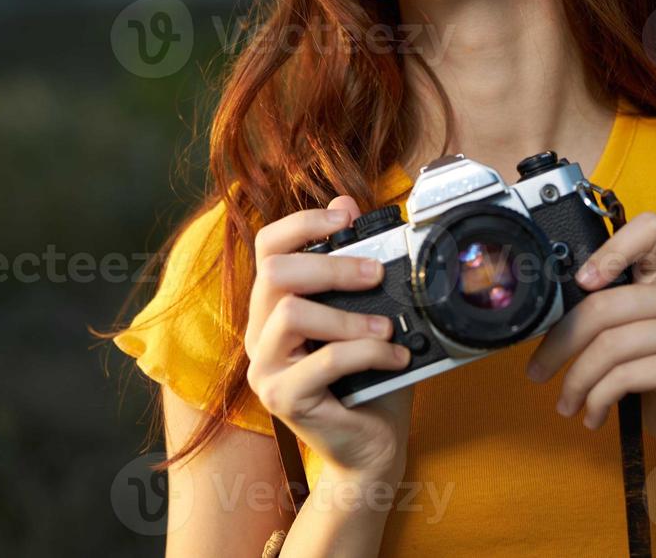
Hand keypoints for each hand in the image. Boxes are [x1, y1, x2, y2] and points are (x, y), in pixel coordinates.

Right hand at [243, 195, 413, 481]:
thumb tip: (353, 208)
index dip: (302, 223)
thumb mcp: (368, 316)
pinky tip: (395, 357)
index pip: (267, 247)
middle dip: (331, 266)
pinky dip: (367, 351)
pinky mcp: (282, 399)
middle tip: (376, 273)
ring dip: (349, 315)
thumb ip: (357, 271)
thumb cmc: (371, 380)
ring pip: (290, 313)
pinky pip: (324, 361)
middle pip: (273, 273)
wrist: (372, 447)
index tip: (345, 216)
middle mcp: (260, 334)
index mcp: (274, 307)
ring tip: (388, 326)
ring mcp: (265, 368)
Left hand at [524, 211, 655, 480]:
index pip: (649, 230)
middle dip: (560, 341)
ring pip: (609, 344)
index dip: (610, 248)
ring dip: (576, 380)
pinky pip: (624, 376)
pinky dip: (598, 399)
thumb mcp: (637, 343)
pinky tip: (593, 415)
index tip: (581, 282)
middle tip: (537, 370)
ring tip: (567, 403)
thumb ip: (611, 319)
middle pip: (604, 303)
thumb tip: (547, 315)